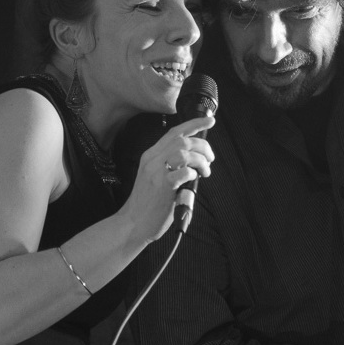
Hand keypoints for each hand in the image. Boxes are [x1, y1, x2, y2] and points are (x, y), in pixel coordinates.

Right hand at [118, 116, 215, 242]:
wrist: (133, 223)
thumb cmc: (148, 202)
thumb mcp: (154, 175)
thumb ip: (170, 163)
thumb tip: (196, 156)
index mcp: (151, 155)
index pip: (175, 132)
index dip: (194, 124)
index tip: (210, 121)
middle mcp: (153, 160)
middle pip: (183, 140)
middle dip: (203, 146)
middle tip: (210, 159)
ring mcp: (157, 172)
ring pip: (185, 152)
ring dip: (201, 160)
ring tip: (205, 171)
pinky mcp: (163, 187)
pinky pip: (184, 172)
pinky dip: (193, 173)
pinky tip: (193, 180)